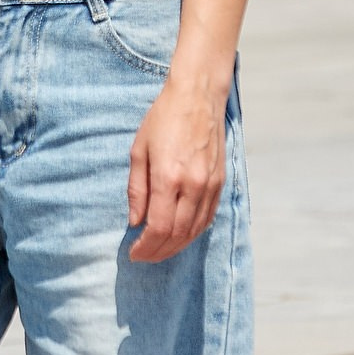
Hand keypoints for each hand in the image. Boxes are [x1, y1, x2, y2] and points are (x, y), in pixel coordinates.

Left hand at [127, 78, 227, 261]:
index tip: (133, 252)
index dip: (146, 246)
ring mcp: (210, 186)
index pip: (158, 227)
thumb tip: (135, 222)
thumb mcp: (139, 151)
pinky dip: (193, 234)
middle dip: (158, 252)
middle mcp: (193, 185)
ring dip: (176, 247)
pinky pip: (207, 218)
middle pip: (177, 234)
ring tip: (159, 252)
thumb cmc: (163, 119)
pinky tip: (180, 237)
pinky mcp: (220, 183)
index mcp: (168, 176)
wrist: (197, 97)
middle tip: (143, 257)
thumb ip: (137, 190)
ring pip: (195, 231)